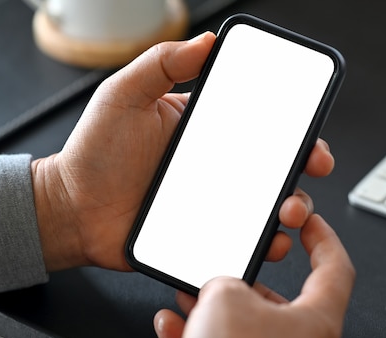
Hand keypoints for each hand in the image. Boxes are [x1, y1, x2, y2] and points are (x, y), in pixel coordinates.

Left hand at [30, 32, 333, 271]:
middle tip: (310, 169)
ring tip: (285, 214)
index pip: (264, 129)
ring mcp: (217, 205)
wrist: (73, 211)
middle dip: (306, 171)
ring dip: (292, 211)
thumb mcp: (124, 96)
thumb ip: (162, 64)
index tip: (312, 138)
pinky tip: (265, 244)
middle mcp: (220, 170)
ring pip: (271, 210)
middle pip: (279, 170)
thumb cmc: (95, 154)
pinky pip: (245, 244)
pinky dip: (263, 247)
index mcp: (209, 134)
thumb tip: (207, 42)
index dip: (296, 132)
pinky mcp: (209, 237)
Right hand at [156, 214, 354, 337]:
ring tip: (189, 293)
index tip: (311, 223)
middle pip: (281, 300)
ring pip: (245, 328)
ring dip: (214, 309)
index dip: (323, 239)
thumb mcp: (228, 298)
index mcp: (317, 321)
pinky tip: (172, 325)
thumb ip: (226, 281)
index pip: (335, 268)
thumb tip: (216, 291)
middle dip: (248, 280)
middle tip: (230, 266)